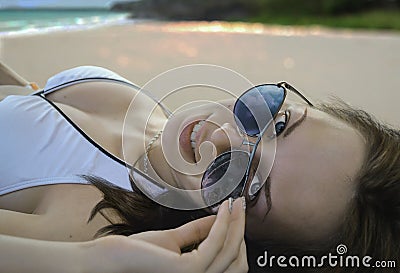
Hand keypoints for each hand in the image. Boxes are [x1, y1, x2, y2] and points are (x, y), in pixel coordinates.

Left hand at [87, 198, 247, 272]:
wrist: (111, 259)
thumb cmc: (137, 254)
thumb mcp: (174, 241)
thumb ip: (197, 233)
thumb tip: (218, 220)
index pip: (231, 265)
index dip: (238, 239)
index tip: (238, 216)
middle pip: (236, 260)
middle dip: (241, 230)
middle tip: (242, 207)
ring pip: (230, 251)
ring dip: (236, 224)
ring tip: (236, 204)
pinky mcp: (189, 270)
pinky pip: (215, 244)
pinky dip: (222, 224)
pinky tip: (223, 209)